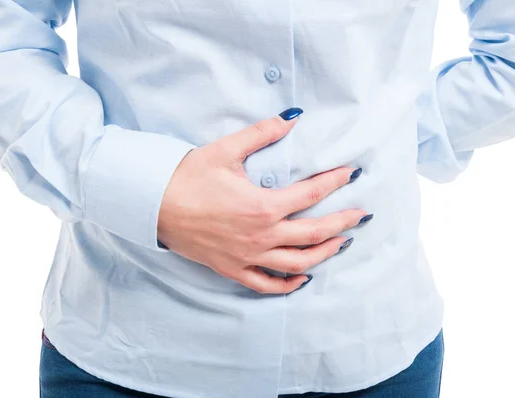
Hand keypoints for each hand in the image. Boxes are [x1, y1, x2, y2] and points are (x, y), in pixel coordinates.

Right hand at [158, 108, 369, 293]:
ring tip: (340, 242)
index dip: (335, 182)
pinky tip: (303, 278)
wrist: (154, 204)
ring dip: (324, 253)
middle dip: (342, 223)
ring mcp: (248, 257)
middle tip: (360, 215)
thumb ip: (263, 133)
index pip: (311, 194)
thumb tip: (292, 116)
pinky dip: (288, 284)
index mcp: (263, 206)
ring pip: (297, 263)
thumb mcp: (227, 150)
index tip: (352, 173)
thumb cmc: (188, 176)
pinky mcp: (233, 269)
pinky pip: (266, 284)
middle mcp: (261, 236)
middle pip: (314, 234)